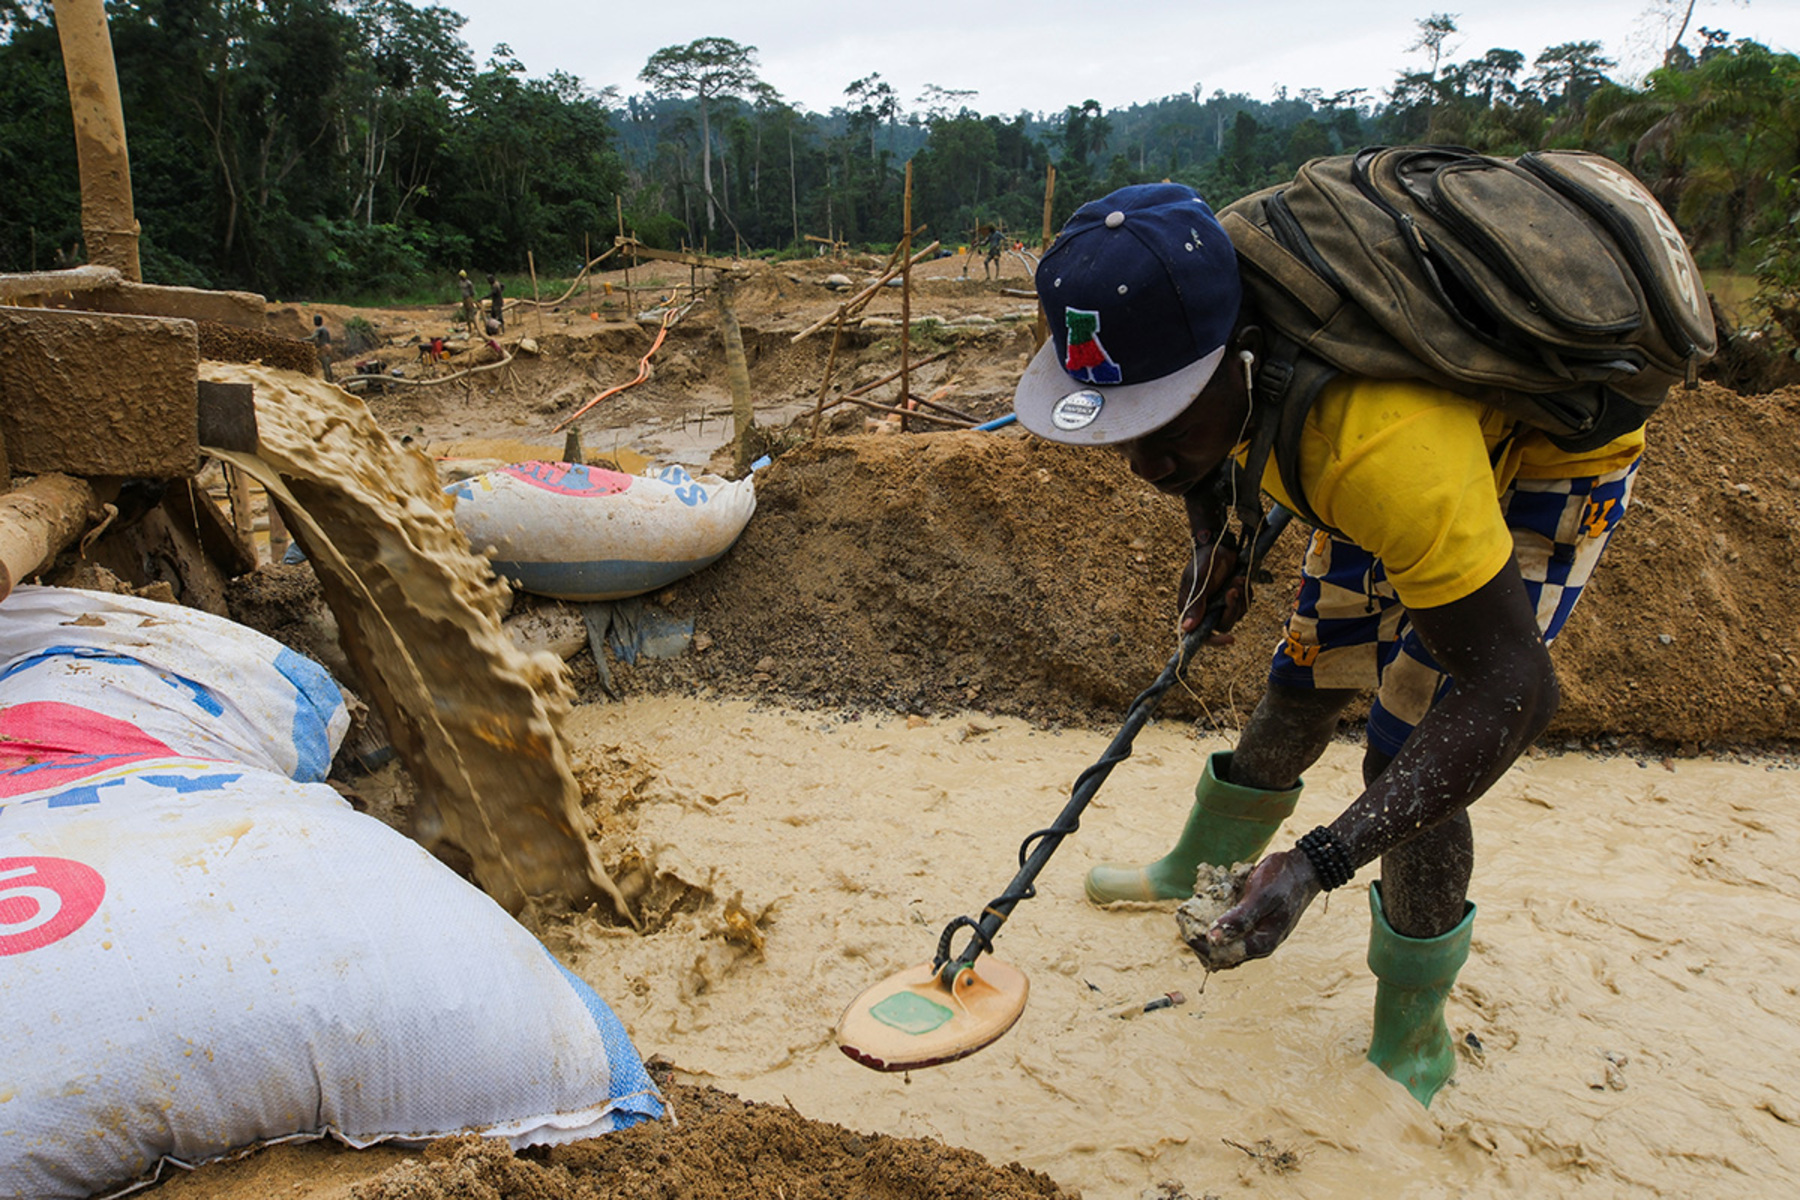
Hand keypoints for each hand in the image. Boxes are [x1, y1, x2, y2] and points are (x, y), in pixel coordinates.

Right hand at [1177, 530, 1244, 643]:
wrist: (1219, 544)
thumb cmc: (1205, 560)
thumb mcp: (1199, 580)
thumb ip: (1195, 604)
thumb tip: (1186, 628)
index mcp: (1191, 608)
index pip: (1201, 635)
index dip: (1215, 641)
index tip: (1230, 639)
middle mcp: (1205, 610)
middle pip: (1223, 625)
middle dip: (1232, 609)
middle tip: (1233, 590)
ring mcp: (1219, 605)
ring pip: (1236, 615)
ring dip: (1240, 598)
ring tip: (1237, 579)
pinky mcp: (1232, 599)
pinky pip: (1244, 605)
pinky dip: (1246, 593)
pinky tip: (1241, 579)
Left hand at [1183, 849, 1320, 970]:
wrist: (1302, 868)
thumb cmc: (1283, 880)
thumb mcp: (1261, 896)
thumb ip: (1239, 919)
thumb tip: (1213, 938)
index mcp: (1263, 943)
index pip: (1225, 956)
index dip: (1203, 946)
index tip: (1186, 930)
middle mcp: (1258, 943)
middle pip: (1222, 953)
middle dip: (1202, 940)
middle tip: (1184, 919)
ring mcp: (1255, 934)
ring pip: (1224, 942)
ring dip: (1207, 930)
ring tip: (1191, 913)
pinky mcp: (1252, 924)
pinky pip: (1229, 929)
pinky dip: (1216, 920)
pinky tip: (1206, 906)